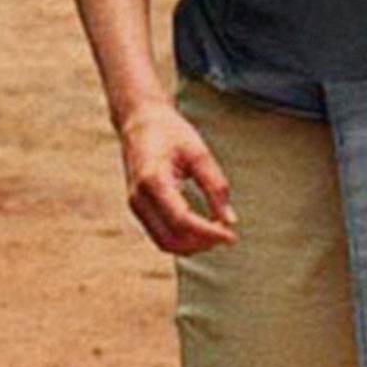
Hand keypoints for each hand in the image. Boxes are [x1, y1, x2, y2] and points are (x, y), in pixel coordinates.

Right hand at [118, 96, 237, 256]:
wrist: (140, 121)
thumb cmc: (169, 132)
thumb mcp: (199, 153)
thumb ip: (215, 186)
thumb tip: (230, 220)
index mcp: (153, 180)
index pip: (181, 220)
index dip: (208, 232)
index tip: (231, 235)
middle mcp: (139, 198)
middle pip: (171, 239)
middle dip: (201, 243)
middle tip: (226, 232)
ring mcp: (136, 206)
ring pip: (165, 243)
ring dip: (192, 245)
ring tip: (216, 231)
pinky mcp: (139, 209)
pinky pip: (160, 236)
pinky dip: (183, 239)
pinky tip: (202, 229)